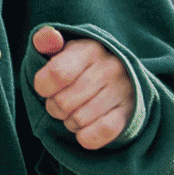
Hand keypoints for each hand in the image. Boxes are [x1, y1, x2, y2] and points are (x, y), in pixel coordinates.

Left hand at [31, 26, 134, 150]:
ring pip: (79, 120)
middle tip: (61, 103)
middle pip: (63, 102)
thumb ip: (46, 41)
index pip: (57, 74)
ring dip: (70, 123)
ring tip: (75, 113)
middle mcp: (109, 67)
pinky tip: (83, 131)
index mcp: (89, 49)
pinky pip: (102, 131)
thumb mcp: (62, 50)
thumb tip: (49, 37)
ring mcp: (122, 90)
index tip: (45, 88)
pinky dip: (87, 136)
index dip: (43, 87)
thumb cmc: (80, 66)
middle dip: (55, 108)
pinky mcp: (130, 113)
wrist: (118, 79)